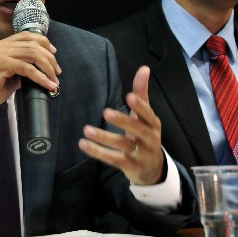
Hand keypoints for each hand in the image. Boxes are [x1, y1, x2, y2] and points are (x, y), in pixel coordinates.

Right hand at [0, 32, 60, 112]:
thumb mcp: (7, 75)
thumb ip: (21, 69)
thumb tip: (38, 72)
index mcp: (1, 45)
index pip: (27, 36)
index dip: (44, 43)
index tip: (54, 55)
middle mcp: (0, 45)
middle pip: (34, 44)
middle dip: (50, 58)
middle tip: (57, 72)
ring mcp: (0, 53)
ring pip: (33, 54)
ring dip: (48, 68)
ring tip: (54, 80)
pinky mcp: (2, 64)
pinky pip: (28, 69)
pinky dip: (41, 77)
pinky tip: (48, 85)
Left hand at [78, 65, 163, 184]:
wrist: (153, 168)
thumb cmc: (145, 135)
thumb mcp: (145, 116)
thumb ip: (142, 93)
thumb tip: (144, 68)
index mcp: (153, 124)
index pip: (148, 114)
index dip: (140, 106)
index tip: (129, 96)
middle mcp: (150, 139)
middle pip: (138, 130)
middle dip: (122, 121)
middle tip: (105, 112)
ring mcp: (141, 154)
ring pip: (123, 145)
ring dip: (104, 138)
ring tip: (87, 130)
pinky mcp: (130, 166)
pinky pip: (113, 159)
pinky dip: (98, 152)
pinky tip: (84, 144)